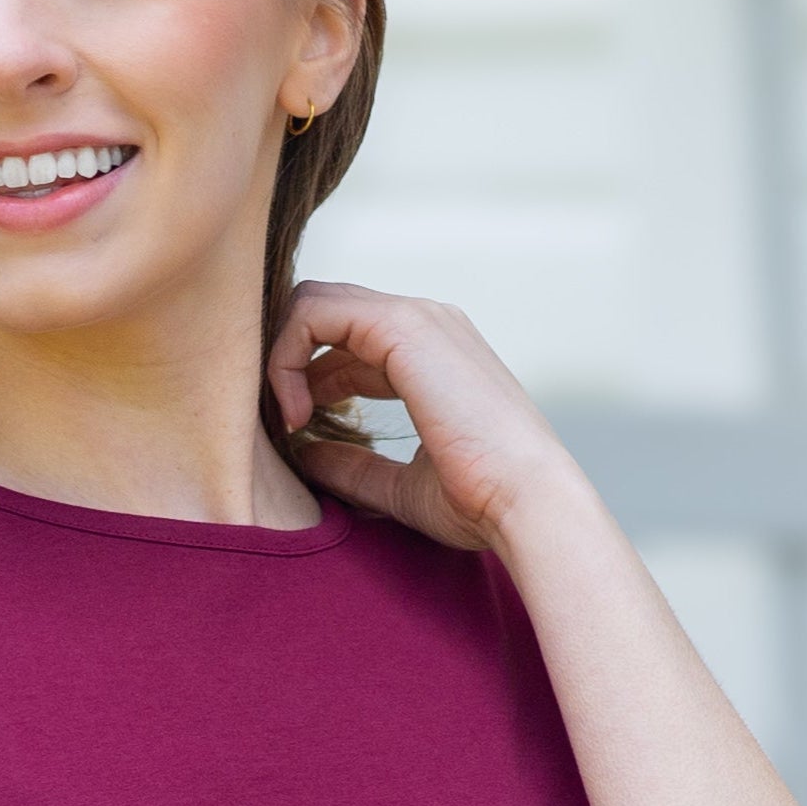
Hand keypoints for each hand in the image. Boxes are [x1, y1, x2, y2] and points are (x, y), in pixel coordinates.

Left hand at [266, 280, 600, 559]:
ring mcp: (416, 317)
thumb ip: (352, 466)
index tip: (297, 431)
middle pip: (325, 312)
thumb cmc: (478, 502)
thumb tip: (304, 455)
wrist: (525, 501)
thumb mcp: (399, 486)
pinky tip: (295, 411)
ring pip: (313, 302)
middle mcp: (424, 324)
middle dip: (286, 360)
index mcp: (429, 355)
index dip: (306, 377)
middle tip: (281, 421)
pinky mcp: (403, 325)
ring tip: (288, 419)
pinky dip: (286, 355)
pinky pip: (314, 311)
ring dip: (281, 358)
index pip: (346, 338)